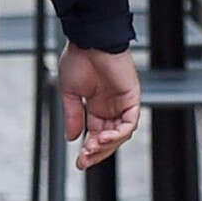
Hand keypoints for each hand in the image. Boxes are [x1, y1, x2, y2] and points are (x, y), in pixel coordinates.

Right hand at [57, 44, 142, 168]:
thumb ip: (72, 116)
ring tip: (92, 148)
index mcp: (96, 105)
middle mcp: (111, 106)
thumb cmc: (79, 58)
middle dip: (97, 152)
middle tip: (84, 160)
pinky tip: (104, 138)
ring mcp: (123, 103)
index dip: (89, 149)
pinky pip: (129, 123)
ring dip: (107, 145)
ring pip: (120, 134)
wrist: (89, 40)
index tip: (80, 160)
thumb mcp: (69, 93)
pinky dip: (118, 134)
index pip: (96, 134)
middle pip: (109, 138)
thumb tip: (71, 137)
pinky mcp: (132, 98)